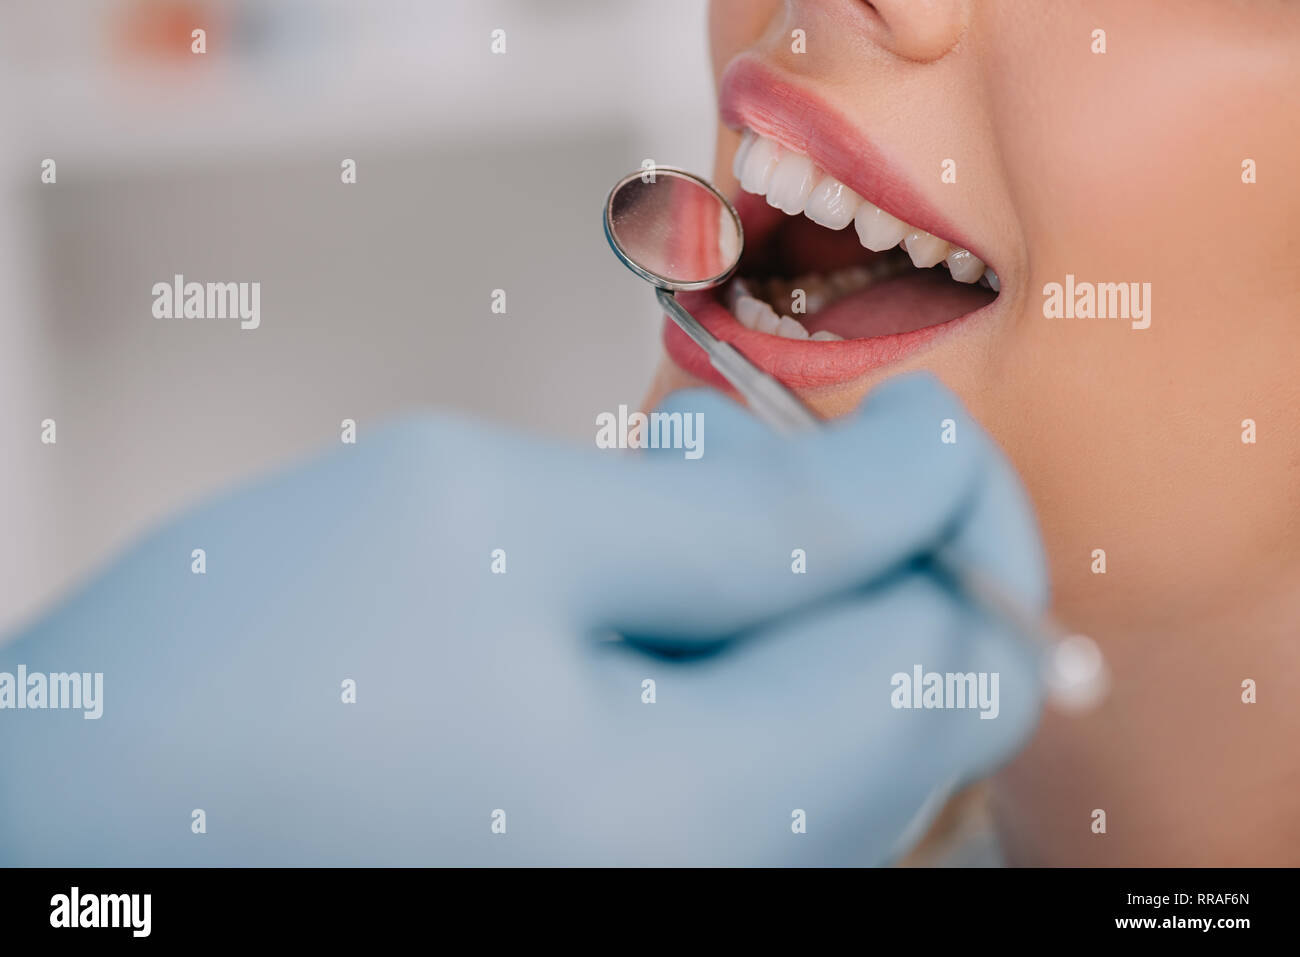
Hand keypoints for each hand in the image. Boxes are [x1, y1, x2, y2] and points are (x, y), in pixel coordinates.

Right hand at [0, 373, 1046, 864]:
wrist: (78, 833)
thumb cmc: (240, 677)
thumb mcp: (494, 522)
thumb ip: (744, 510)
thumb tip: (921, 467)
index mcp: (713, 820)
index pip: (958, 656)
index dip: (959, 507)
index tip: (885, 416)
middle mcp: (731, 894)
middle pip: (915, 702)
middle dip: (856, 538)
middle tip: (706, 444)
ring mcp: (686, 897)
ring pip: (841, 728)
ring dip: (786, 582)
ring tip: (644, 492)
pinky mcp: (634, 877)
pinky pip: (761, 765)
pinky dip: (730, 647)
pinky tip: (620, 580)